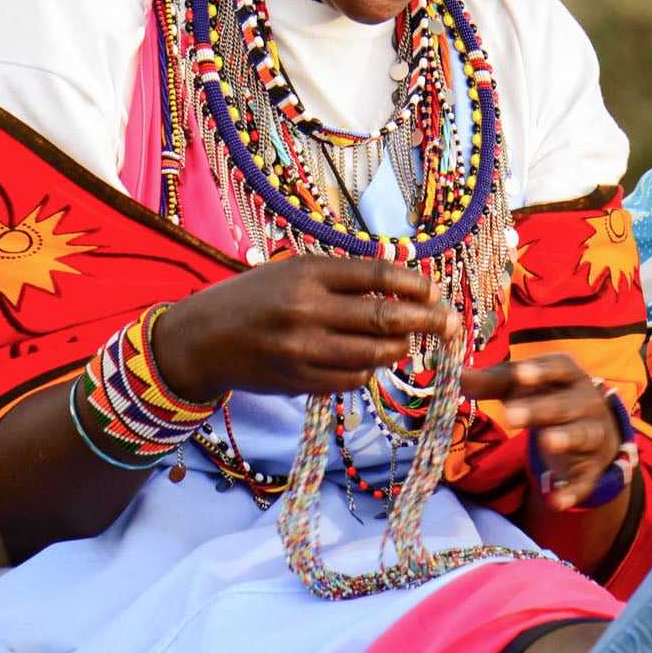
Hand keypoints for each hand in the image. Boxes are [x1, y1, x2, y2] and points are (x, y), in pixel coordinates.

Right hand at [151, 256, 458, 404]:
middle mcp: (307, 310)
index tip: (434, 290)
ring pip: (376, 355)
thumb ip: (342, 277)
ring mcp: (304, 350)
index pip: (378, 275)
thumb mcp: (292, 270)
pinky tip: (369, 362)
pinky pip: (354, 381)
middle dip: (428, 321)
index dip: (415, 283)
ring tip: (406, 341)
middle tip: (451, 323)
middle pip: (386, 317)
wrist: (200, 341)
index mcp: (307, 273)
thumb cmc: (253, 298)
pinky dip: (370, 372)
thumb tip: (404, 285)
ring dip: (400, 348)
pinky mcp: (300, 382)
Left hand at [461, 352, 622, 510]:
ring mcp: (593, 434)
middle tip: (510, 415)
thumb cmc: (548, 397)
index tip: (519, 374)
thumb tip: (456, 376)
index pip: (557, 368)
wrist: (593, 428)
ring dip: (566, 438)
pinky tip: (557, 501)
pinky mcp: (592, 466)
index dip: (539, 370)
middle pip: (563, 405)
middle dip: (539, 409)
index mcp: (569, 375)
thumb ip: (491, 382)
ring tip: (547, 442)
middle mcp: (587, 401)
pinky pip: (585, 479)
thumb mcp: (522, 387)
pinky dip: (573, 490)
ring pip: (582, 434)